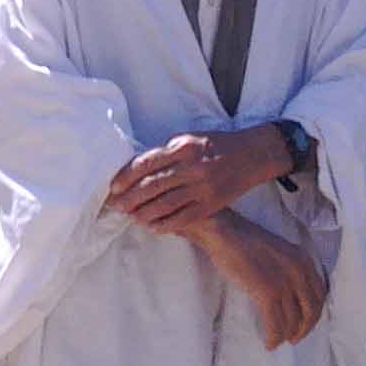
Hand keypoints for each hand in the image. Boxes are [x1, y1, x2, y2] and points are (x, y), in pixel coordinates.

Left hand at [106, 126, 293, 232]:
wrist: (251, 155)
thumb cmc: (215, 144)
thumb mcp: (189, 138)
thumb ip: (165, 152)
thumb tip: (138, 166)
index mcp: (183, 147)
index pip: (147, 163)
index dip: (127, 177)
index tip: (113, 187)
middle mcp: (192, 167)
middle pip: (154, 186)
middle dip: (131, 197)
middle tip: (116, 205)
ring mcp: (203, 187)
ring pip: (167, 204)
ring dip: (144, 212)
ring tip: (130, 216)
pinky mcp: (212, 204)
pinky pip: (184, 217)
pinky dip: (166, 224)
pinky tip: (152, 226)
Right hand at [190, 211, 327, 349]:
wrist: (223, 232)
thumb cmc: (244, 241)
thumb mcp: (279, 251)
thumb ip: (291, 269)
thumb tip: (292, 297)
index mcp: (304, 261)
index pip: (319, 296)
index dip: (313, 315)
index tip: (304, 324)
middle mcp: (300, 272)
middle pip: (310, 311)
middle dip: (303, 329)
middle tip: (294, 339)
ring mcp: (284, 283)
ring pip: (292, 321)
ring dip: (286, 335)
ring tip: (277, 340)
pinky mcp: (267, 292)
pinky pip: (275, 324)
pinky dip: (273, 337)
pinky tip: (269, 343)